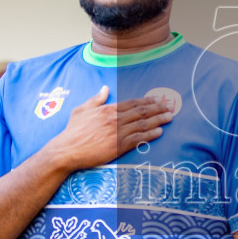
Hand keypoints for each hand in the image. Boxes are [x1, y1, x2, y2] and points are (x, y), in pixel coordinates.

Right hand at [47, 87, 175, 171]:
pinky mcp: (118, 146)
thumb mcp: (82, 110)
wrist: (67, 150)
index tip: (157, 100)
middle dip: (158, 108)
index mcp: (108, 109)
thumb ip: (96, 99)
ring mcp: (117, 132)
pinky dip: (150, 135)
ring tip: (169, 117)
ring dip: (158, 120)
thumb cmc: (72, 131)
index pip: (132, 103)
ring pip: (143, 124)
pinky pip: (138, 139)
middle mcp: (115, 119)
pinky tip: (160, 132)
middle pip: (141, 112)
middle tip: (170, 107)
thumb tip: (105, 88)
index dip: (147, 101)